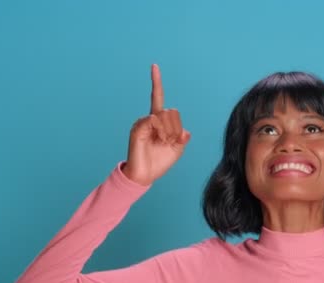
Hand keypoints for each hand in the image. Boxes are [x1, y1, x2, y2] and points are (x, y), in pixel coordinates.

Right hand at [122, 64, 190, 185]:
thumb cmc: (160, 162)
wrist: (145, 175)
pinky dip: (162, 132)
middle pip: (170, 112)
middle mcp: (149, 119)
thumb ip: (182, 137)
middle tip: (169, 142)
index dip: (156, 82)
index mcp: (159, 121)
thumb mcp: (177, 149)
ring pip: (165, 116)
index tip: (154, 66)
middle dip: (175, 129)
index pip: (157, 98)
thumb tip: (185, 131)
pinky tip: (159, 141)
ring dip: (170, 132)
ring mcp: (142, 123)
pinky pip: (155, 120)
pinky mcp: (138, 128)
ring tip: (162, 143)